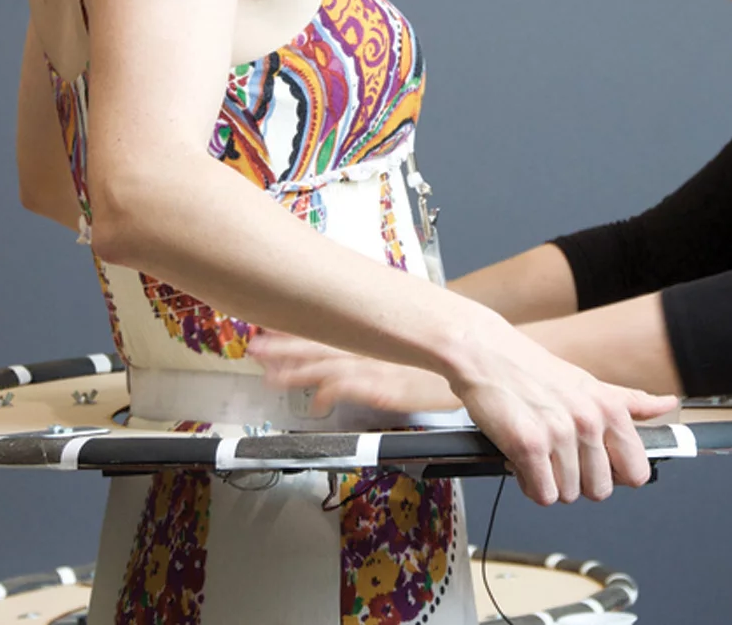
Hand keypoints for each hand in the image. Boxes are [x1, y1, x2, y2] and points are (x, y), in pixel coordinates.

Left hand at [252, 332, 461, 415]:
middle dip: (284, 347)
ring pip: (329, 368)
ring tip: (270, 374)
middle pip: (319, 345)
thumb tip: (351, 336)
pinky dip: (331, 396)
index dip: (295, 328)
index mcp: (371, 334)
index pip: (325, 326)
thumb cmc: (441, 350)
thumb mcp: (404, 334)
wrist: (477, 356)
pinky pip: (353, 392)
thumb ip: (376, 337)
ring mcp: (378, 368)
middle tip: (254, 348)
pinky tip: (315, 405)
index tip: (267, 326)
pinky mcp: (389, 390)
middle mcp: (370, 348)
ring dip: (298, 371)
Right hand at [443, 313, 677, 506]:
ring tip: (537, 453)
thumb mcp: (590, 384)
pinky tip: (522, 461)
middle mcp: (589, 421)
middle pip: (599, 490)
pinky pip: (542, 494)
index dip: (616, 476)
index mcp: (610, 408)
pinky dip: (529, 484)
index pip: (637, 472)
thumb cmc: (534, 371)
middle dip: (577, 482)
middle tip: (559, 457)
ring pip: (567, 495)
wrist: (486, 355)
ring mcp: (559, 435)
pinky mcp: (528, 446)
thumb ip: (630, 402)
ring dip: (549, 481)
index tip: (598, 466)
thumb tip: (667, 404)